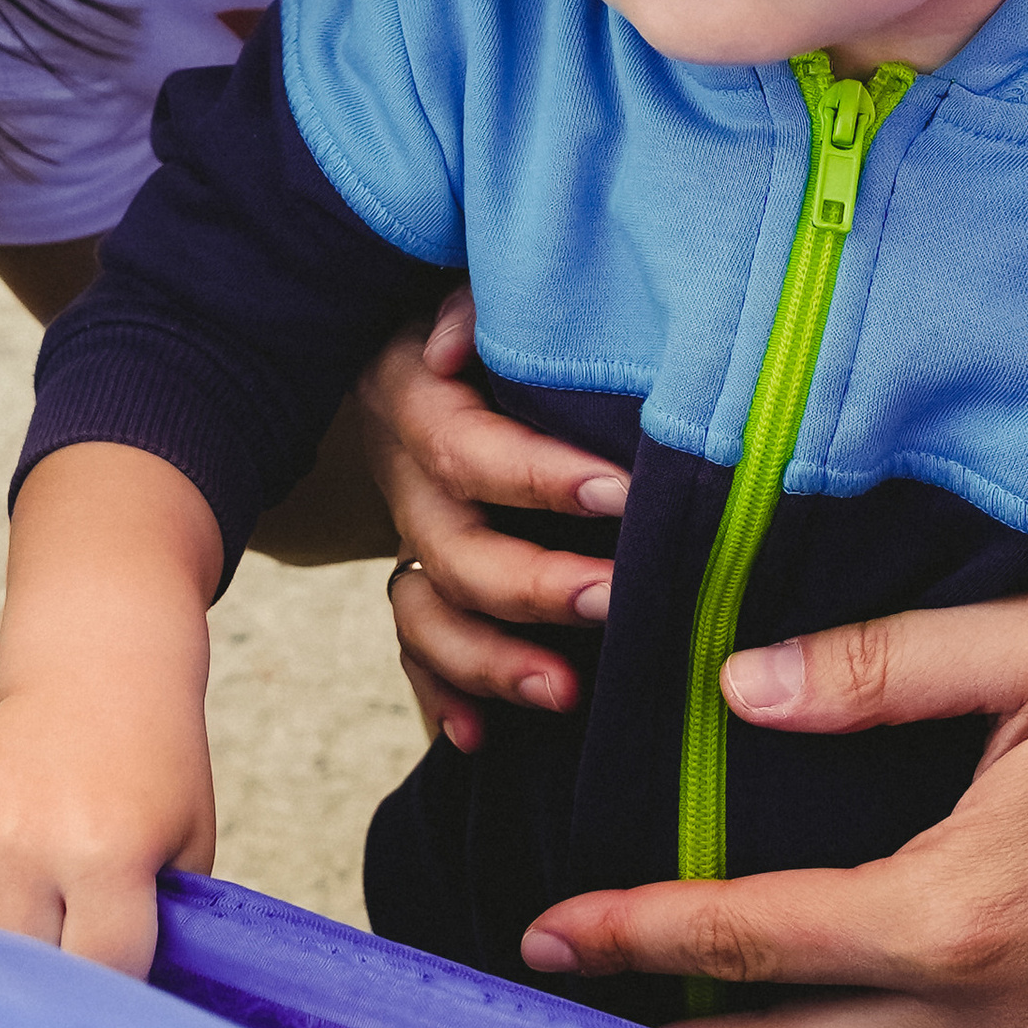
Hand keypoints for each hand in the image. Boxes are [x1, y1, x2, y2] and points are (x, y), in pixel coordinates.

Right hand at [0, 681, 214, 978]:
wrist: (97, 673)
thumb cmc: (156, 770)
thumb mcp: (188, 848)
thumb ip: (160, 928)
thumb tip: (119, 1010)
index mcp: (106, 854)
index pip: (97, 972)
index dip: (112, 990)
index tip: (116, 991)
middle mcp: (28, 840)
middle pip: (25, 963)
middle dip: (54, 968)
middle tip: (73, 948)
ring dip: (3, 932)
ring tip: (42, 892)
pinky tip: (8, 851)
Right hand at [356, 289, 628, 746]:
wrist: (409, 351)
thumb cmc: (479, 319)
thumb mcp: (465, 287)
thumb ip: (470, 305)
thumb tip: (459, 345)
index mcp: (416, 402)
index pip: (468, 452)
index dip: (538, 477)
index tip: (621, 492)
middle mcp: (406, 482)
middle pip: (452, 553)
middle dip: (534, 587)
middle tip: (614, 601)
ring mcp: (408, 542)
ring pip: (427, 618)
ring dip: (491, 663)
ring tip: (566, 691)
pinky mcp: (420, 585)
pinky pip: (414, 656)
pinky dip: (440, 699)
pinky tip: (477, 740)